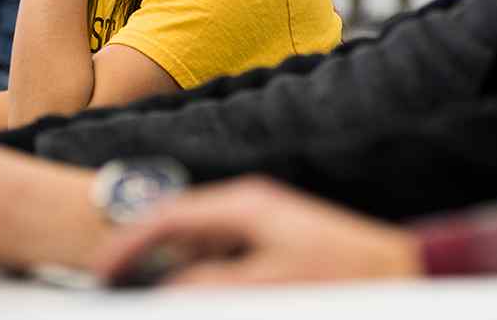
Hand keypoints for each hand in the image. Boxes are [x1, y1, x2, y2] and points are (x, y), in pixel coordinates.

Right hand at [92, 177, 422, 286]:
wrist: (398, 273)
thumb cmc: (341, 273)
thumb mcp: (266, 283)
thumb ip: (209, 284)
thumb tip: (165, 288)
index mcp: (243, 204)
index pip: (166, 216)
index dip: (126, 246)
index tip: (98, 274)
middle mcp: (249, 208)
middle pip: (178, 232)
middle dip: (145, 262)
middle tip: (119, 290)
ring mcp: (263, 226)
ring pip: (198, 249)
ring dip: (173, 272)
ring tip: (151, 292)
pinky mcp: (276, 246)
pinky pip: (222, 259)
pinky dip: (202, 275)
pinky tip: (197, 291)